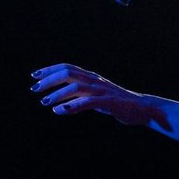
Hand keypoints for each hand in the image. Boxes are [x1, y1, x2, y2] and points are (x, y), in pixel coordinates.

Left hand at [30, 64, 164, 126]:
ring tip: (45, 102)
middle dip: (49, 80)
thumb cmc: (117, 104)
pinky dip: (72, 106)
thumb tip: (58, 105)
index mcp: (92, 77)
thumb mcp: (95, 98)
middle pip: (68, 73)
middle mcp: (95, 81)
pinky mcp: (108, 102)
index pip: (67, 67)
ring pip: (76, 87)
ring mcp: (102, 91)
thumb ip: (79, 97)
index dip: (50, 70)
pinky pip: (87, 102)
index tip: (35, 76)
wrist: (143, 109)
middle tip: (35, 89)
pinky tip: (60, 111)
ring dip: (57, 94)